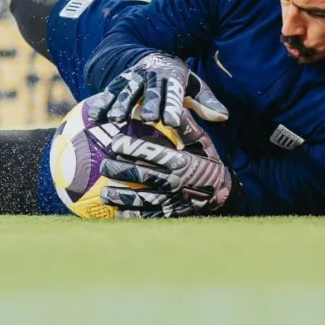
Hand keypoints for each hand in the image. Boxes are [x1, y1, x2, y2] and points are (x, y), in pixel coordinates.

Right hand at [88, 53, 227, 127]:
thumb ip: (206, 102)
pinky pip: (108, 92)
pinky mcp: (117, 82)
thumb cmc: (175, 79)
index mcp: (172, 77)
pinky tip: (95, 115)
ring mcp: (133, 78)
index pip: (174, 93)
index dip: (172, 106)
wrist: (147, 55)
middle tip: (148, 119)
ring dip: (121, 104)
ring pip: (127, 91)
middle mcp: (152, 77)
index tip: (172, 121)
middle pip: (151, 92)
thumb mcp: (192, 86)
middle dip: (149, 104)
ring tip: (116, 119)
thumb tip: (223, 117)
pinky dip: (102, 102)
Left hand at [99, 112, 232, 217]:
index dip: (132, 147)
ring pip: (141, 198)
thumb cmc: (207, 160)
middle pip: (141, 175)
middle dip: (119, 170)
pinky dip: (132, 217)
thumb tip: (175, 108)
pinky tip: (118, 215)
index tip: (114, 141)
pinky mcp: (170, 214)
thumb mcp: (201, 141)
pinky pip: (149, 217)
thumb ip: (187, 126)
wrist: (222, 192)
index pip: (152, 153)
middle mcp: (174, 181)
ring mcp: (172, 200)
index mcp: (181, 161)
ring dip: (121, 197)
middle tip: (102, 165)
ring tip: (104, 194)